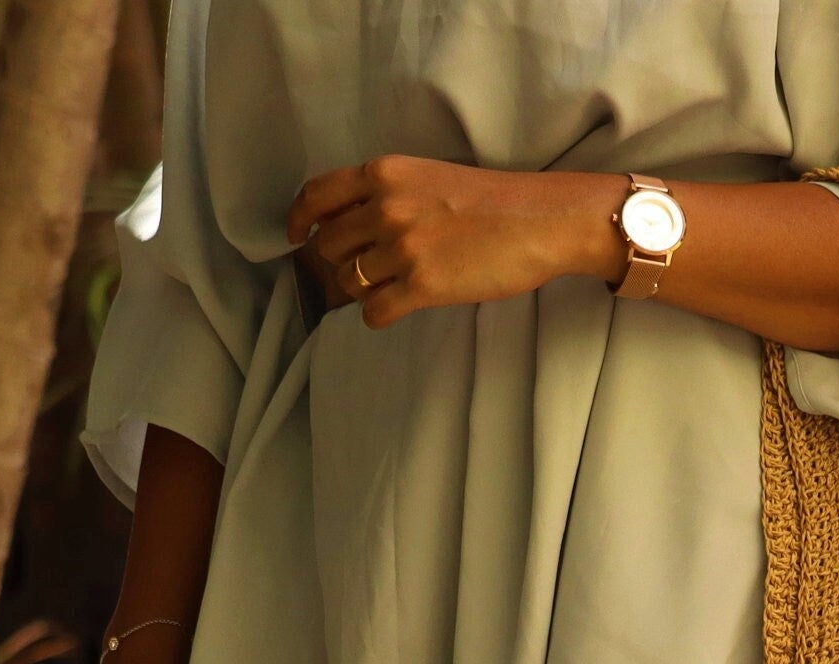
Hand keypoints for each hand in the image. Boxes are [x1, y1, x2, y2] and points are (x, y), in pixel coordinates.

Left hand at [288, 157, 624, 329]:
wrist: (540, 221)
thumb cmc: (494, 201)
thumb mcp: (429, 177)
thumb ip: (387, 194)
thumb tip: (351, 225)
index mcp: (384, 174)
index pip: (318, 196)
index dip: (299, 220)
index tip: (298, 236)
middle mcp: (386, 207)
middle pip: (331, 245)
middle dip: (341, 261)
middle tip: (363, 269)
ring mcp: (403, 247)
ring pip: (350, 280)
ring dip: (361, 290)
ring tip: (388, 288)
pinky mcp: (423, 285)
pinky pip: (374, 310)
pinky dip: (377, 315)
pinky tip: (393, 310)